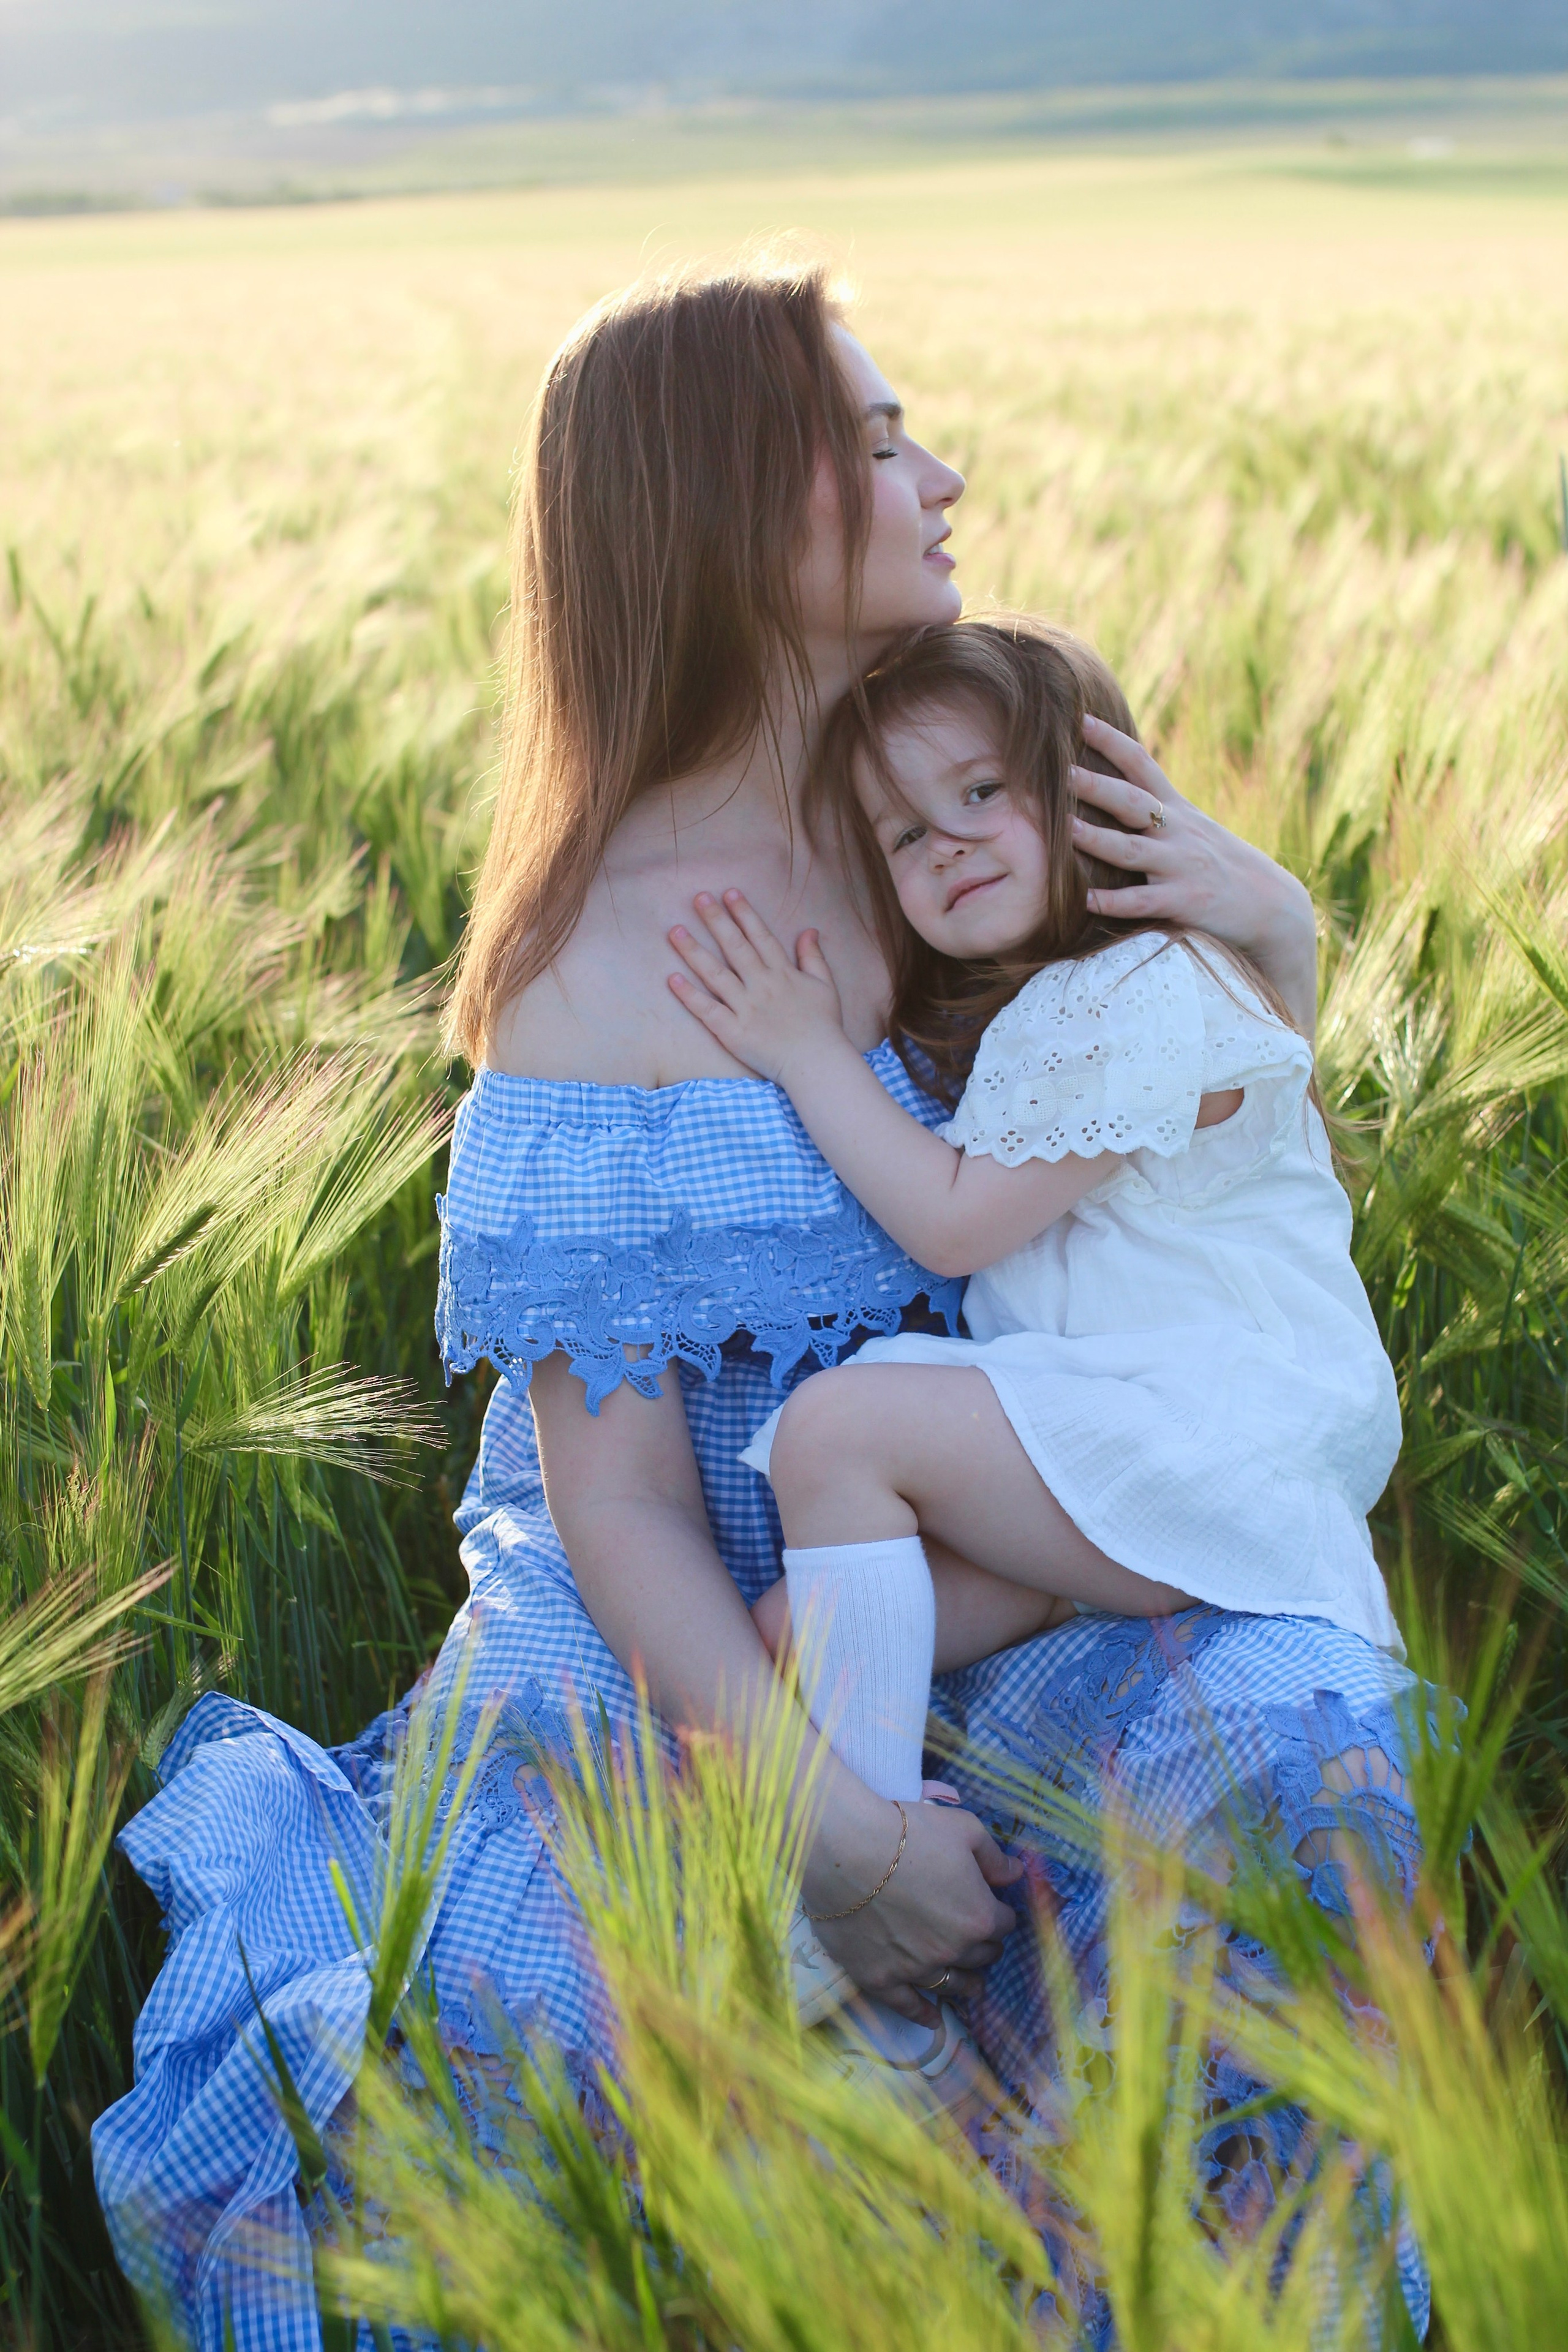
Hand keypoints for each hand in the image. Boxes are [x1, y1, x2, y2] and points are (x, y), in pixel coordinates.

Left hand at [667, 890, 848, 1085]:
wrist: (817, 1064)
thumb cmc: (824, 1027)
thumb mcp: (825, 986)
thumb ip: (813, 957)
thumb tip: (809, 930)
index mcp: (783, 973)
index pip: (761, 936)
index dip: (744, 913)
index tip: (728, 892)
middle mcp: (762, 985)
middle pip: (735, 947)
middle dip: (716, 920)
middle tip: (698, 897)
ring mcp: (746, 1008)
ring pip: (715, 974)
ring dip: (694, 951)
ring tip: (675, 931)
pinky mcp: (733, 1032)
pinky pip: (707, 1010)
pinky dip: (689, 995)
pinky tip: (672, 979)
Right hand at [810, 1797, 1022, 2022]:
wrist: (845, 1850)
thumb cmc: (908, 1833)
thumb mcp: (964, 1830)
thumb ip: (994, 1857)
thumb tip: (1015, 1874)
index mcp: (979, 1916)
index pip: (1004, 1923)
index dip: (999, 1912)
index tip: (991, 1905)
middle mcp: (953, 1950)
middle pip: (982, 1956)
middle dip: (985, 1946)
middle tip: (979, 1939)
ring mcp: (915, 1969)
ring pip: (952, 1985)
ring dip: (966, 1984)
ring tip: (971, 1985)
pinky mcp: (880, 1978)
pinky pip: (908, 2006)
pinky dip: (923, 2015)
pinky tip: (933, 2020)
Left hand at [1071, 713, 1318, 1036]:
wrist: (1273, 905)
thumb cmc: (1224, 867)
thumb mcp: (1194, 829)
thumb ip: (1158, 810)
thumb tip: (1114, 790)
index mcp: (1177, 810)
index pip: (1142, 765)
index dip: (1112, 741)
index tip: (1081, 718)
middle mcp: (1178, 833)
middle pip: (1132, 802)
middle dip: (1096, 785)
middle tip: (1060, 770)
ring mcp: (1181, 867)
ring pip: (1132, 851)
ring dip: (1097, 840)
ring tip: (1065, 829)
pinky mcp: (1185, 903)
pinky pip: (1143, 902)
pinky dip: (1114, 902)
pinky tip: (1086, 900)